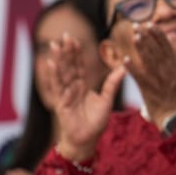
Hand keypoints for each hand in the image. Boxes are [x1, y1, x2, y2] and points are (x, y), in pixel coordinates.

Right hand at [50, 33, 125, 161]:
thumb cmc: (95, 122)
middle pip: (69, 65)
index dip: (77, 52)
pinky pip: (58, 87)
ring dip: (58, 59)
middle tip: (65, 34)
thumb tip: (124, 67)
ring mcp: (66, 94)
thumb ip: (112, 84)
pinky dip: (54, 75)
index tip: (74, 39)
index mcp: (83, 85)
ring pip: (62, 73)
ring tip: (55, 45)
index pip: (79, 65)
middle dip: (67, 51)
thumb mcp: (107, 100)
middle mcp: (73, 87)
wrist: (86, 140)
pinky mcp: (61, 103)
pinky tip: (51, 63)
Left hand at [124, 22, 175, 129]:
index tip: (151, 24)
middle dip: (148, 36)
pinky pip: (140, 78)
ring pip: (150, 61)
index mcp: (175, 68)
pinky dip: (132, 69)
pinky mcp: (150, 92)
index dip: (159, 35)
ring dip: (142, 47)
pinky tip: (125, 59)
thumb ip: (170, 66)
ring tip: (135, 35)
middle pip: (158, 51)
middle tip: (138, 24)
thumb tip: (163, 52)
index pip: (167, 48)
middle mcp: (168, 72)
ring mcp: (159, 81)